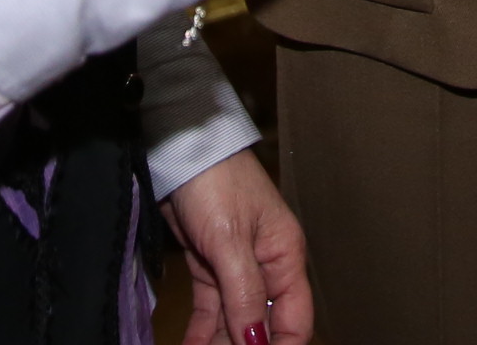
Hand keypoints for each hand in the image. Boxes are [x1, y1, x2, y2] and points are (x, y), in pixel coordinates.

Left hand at [161, 148, 310, 344]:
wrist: (180, 151)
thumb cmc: (215, 183)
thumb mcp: (230, 240)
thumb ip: (244, 292)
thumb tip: (256, 340)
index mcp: (285, 257)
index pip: (296, 318)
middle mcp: (267, 267)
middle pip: (264, 324)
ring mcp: (237, 268)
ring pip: (235, 321)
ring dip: (220, 344)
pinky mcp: (210, 267)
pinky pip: (210, 310)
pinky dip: (201, 332)